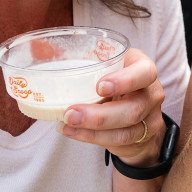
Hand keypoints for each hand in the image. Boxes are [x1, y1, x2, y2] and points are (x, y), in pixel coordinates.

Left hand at [59, 48, 166, 165]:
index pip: (145, 73)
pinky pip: (117, 142)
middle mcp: (152, 93)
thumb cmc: (116, 80)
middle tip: (70, 113)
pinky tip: (73, 132)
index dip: (125, 80)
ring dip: (92, 130)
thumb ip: (88, 60)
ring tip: (66, 124)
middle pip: (132, 108)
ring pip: (125, 130)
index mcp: (144, 69)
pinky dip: (92, 138)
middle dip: (99, 115)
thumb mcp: (109, 65)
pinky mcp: (142, 138)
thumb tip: (40, 49)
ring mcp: (150, 118)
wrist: (139, 109)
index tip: (100, 86)